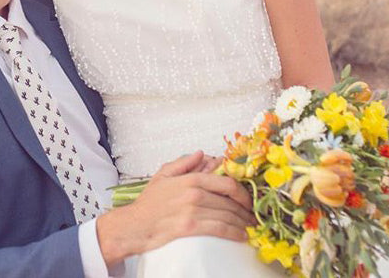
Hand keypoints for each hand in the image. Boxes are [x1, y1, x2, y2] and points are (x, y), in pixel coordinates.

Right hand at [96, 152, 254, 266]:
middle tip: (253, 217)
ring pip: (227, 216)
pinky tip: (241, 236)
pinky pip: (219, 229)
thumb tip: (202, 154)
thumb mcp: (163, 175)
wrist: (134, 225)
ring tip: (250, 228)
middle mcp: (194, 193)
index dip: (243, 192)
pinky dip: (234, 233)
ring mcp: (192, 210)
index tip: (249, 200)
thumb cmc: (149, 203)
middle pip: (230, 201)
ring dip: (243, 223)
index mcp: (191, 179)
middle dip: (246, 211)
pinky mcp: (190, 227)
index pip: (227, 183)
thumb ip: (184, 163)